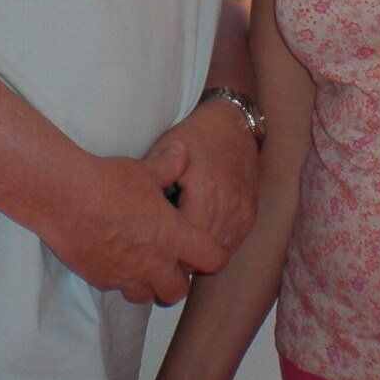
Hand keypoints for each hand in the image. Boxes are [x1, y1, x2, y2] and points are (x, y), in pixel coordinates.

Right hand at [39, 144, 226, 304]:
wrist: (66, 197)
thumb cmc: (109, 181)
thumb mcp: (145, 170)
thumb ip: (169, 165)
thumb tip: (182, 150)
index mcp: (173, 237)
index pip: (212, 260)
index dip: (213, 256)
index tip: (204, 249)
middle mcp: (153, 263)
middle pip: (179, 292)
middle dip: (178, 281)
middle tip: (170, 264)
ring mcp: (126, 275)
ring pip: (147, 296)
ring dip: (148, 285)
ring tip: (141, 265)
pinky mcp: (101, 279)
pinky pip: (117, 288)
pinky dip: (120, 279)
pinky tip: (114, 259)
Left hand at [148, 97, 258, 253]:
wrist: (234, 123)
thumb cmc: (195, 136)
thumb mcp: (165, 150)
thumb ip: (151, 180)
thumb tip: (130, 208)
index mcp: (204, 191)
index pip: (185, 241)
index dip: (166, 248)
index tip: (151, 248)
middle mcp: (227, 205)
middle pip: (202, 252)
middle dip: (181, 256)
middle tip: (161, 254)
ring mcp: (242, 211)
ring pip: (219, 252)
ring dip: (200, 255)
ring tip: (179, 249)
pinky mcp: (250, 213)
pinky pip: (233, 243)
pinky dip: (216, 246)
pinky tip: (200, 240)